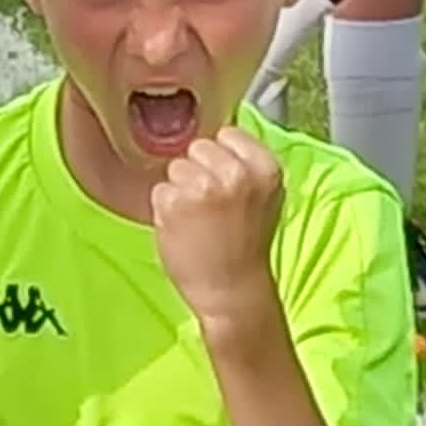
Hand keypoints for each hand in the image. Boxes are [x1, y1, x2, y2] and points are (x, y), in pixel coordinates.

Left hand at [150, 127, 283, 339]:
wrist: (232, 292)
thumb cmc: (246, 246)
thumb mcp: (265, 197)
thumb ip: (246, 164)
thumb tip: (218, 136)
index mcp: (265, 168)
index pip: (227, 134)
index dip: (221, 159)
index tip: (226, 184)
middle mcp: (235, 174)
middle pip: (198, 147)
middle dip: (199, 172)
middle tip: (211, 207)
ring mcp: (201, 187)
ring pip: (175, 168)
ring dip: (180, 191)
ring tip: (198, 220)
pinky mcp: (172, 204)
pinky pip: (159, 191)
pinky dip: (165, 209)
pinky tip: (183, 229)